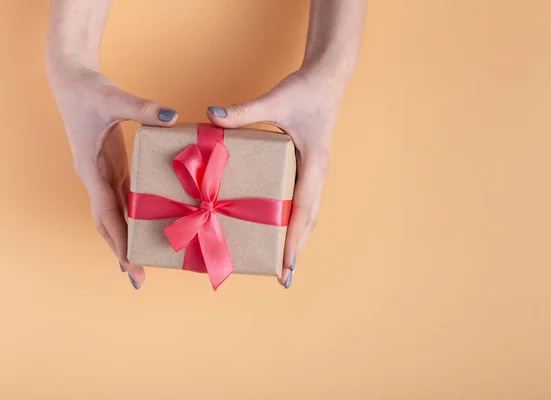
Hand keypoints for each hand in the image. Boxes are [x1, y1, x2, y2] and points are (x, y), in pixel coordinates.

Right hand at [47, 62, 177, 288]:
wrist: (72, 80)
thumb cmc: (89, 90)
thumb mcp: (113, 99)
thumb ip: (141, 108)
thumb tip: (171, 116)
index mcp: (92, 168)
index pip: (106, 213)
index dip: (119, 240)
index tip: (131, 265)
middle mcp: (95, 178)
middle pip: (107, 224)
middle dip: (121, 251)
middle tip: (139, 279)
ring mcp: (103, 175)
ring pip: (114, 215)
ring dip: (126, 240)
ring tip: (142, 264)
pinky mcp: (112, 167)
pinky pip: (123, 200)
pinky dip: (133, 218)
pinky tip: (146, 230)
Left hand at [207, 69, 344, 287]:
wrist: (328, 79)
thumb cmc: (306, 91)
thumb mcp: (276, 100)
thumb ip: (244, 111)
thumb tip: (213, 117)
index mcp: (313, 164)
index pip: (303, 210)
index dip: (294, 240)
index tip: (286, 266)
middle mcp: (317, 174)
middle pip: (308, 220)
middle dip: (296, 249)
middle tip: (284, 277)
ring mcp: (314, 172)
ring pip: (308, 213)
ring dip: (297, 238)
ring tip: (284, 262)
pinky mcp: (308, 167)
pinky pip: (303, 201)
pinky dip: (295, 220)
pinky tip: (281, 228)